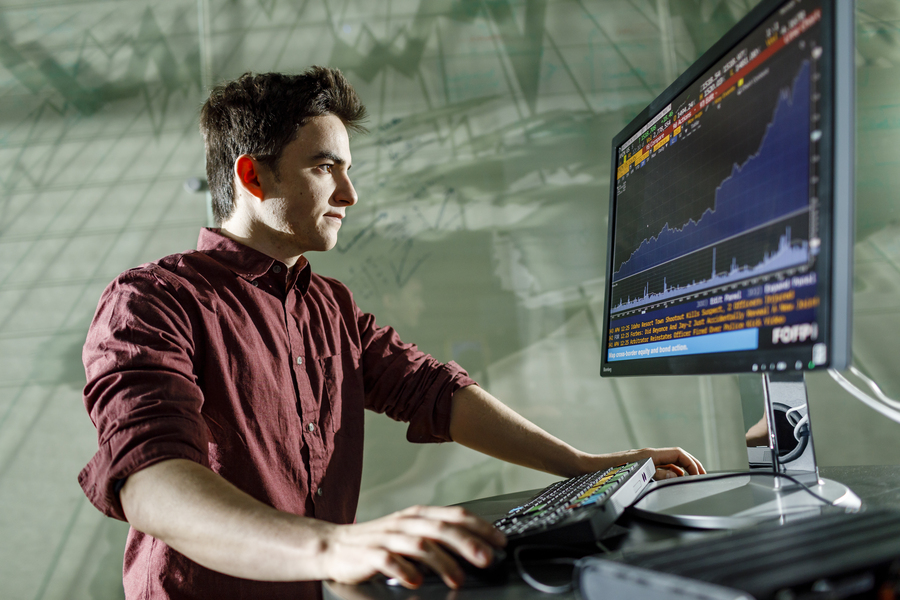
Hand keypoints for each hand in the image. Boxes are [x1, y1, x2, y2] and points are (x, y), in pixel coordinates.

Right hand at [319, 505, 505, 588]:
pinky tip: (416, 581)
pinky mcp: (369, 554)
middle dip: (467, 543)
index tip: (500, 541)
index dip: (480, 527)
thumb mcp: (411, 533)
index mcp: (419, 515)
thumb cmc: (380, 542)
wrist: (335, 546)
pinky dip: (404, 570)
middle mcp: (405, 522)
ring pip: (420, 544)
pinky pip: (388, 560)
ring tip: (457, 578)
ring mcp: (387, 537)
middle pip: (441, 528)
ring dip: (442, 562)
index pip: (455, 515)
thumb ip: (439, 537)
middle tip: (486, 559)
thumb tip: (477, 548)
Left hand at [586, 447, 705, 480]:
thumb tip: (674, 474)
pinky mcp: (637, 465)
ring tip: (689, 480)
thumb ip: (656, 473)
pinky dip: (669, 473)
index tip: (699, 474)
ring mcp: (642, 459)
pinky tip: (670, 481)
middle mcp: (647, 454)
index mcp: (649, 454)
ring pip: (668, 462)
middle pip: (676, 457)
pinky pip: (659, 467)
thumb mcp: (635, 473)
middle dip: (691, 465)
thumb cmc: (607, 470)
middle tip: (701, 476)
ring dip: (680, 470)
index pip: (678, 454)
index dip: (692, 463)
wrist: (587, 468)